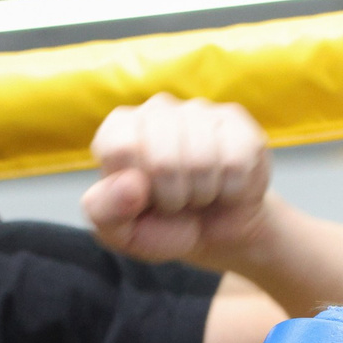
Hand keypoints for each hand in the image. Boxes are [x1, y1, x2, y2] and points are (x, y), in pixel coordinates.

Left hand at [82, 94, 275, 267]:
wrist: (215, 233)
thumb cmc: (161, 227)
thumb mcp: (121, 233)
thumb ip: (106, 212)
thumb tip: (132, 185)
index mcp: (118, 130)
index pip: (120, 149)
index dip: (136, 189)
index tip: (142, 199)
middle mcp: (156, 109)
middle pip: (162, 160)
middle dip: (172, 198)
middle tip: (175, 202)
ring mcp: (198, 110)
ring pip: (201, 161)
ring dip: (202, 194)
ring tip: (198, 195)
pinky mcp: (236, 121)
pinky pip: (236, 162)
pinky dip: (231, 190)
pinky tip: (225, 186)